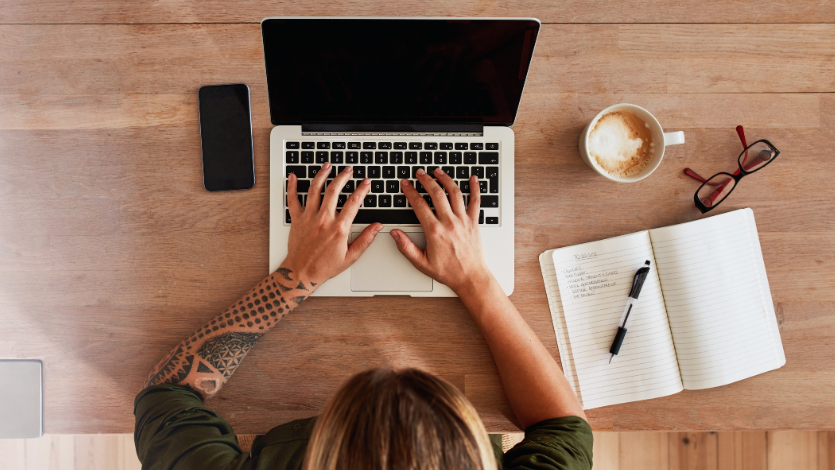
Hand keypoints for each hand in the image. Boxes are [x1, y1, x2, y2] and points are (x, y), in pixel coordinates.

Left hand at [281, 163, 382, 285]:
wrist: (301, 273)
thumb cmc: (325, 267)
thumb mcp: (351, 256)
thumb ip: (365, 239)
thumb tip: (377, 227)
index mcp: (339, 228)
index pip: (353, 202)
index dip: (362, 190)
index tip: (366, 182)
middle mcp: (323, 220)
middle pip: (334, 190)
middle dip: (343, 177)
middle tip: (348, 170)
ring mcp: (308, 218)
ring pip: (314, 190)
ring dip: (321, 175)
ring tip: (327, 166)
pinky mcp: (296, 219)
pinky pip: (292, 199)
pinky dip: (291, 187)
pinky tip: (293, 177)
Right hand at [391, 168, 492, 293]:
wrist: (470, 277)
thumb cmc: (448, 272)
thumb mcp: (421, 263)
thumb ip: (406, 247)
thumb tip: (395, 234)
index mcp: (434, 231)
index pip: (419, 205)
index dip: (410, 192)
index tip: (406, 184)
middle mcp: (449, 223)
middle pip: (436, 194)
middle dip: (426, 180)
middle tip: (420, 173)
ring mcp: (463, 221)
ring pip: (454, 193)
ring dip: (446, 179)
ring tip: (438, 171)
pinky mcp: (474, 223)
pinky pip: (476, 202)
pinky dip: (475, 188)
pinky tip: (473, 178)